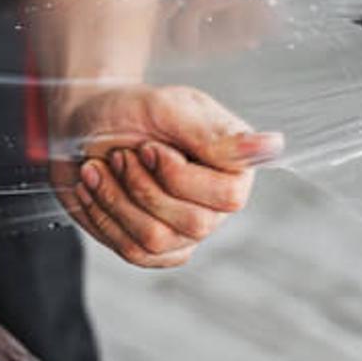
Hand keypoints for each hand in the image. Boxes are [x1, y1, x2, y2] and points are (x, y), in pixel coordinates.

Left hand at [50, 85, 282, 268]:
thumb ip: (215, 134)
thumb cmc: (134, 110)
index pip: (228, 196)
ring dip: (117, 200)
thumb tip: (271, 146)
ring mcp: (186, 233)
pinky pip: (133, 252)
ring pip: (155, 240)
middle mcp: (217, 206)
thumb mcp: (169, 108)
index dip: (180, 177)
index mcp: (235, 168)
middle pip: (194, 224)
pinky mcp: (154, 249)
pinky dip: (105, 217)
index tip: (148, 147)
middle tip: (121, 155)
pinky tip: (93, 188)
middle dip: (144, 187)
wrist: (89, 124)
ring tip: (100, 168)